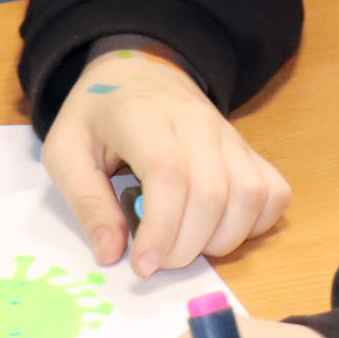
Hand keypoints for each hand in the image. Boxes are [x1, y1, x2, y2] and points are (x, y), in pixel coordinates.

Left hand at [44, 43, 289, 274]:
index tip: (143, 265)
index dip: (162, 229)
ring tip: (187, 245)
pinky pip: (273, 193)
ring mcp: (229, 135)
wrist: (138, 72)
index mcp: (142, 117)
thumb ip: (87, 204)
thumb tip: (111, 255)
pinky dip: (255, 224)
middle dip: (186, 246)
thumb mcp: (65, 152)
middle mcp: (195, 122)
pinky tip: (221, 230)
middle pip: (212, 193)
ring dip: (222, 240)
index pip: (169, 174)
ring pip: (250, 196)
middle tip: (158, 261)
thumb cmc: (98, 116)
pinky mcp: (249, 149)